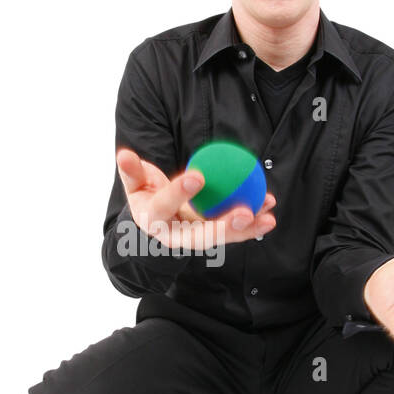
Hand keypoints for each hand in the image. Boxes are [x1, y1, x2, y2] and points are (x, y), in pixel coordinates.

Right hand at [115, 148, 276, 251]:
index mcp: (154, 221)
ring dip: (246, 228)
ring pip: (222, 236)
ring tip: (267, 216)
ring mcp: (196, 239)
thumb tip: (124, 154)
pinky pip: (233, 231)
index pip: (165, 206)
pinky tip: (270, 208)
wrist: (154, 224)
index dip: (179, 193)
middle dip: (223, 227)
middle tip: (244, 211)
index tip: (197, 176)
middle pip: (200, 236)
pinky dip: (252, 222)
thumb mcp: (135, 183)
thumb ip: (132, 170)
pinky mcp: (212, 237)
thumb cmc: (146, 196)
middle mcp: (176, 236)